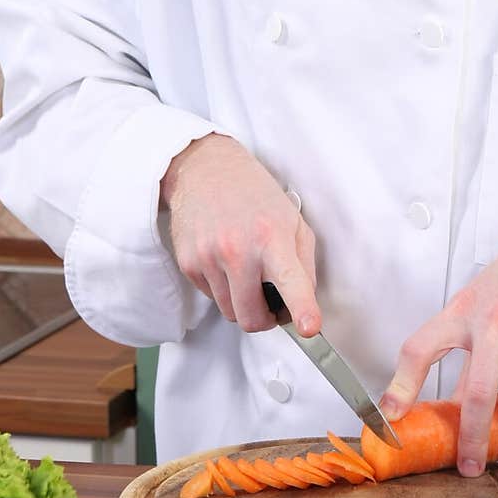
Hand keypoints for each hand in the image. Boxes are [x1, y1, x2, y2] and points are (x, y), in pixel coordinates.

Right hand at [160, 134, 319, 334]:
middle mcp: (238, 249)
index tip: (309, 328)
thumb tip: (304, 304)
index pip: (290, 280)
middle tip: (272, 302)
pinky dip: (223, 289)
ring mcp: (209, 258)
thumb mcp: (292, 220)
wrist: (205, 170)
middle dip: (265, 318)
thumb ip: (304, 263)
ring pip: (230, 313)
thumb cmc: (253, 194)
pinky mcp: (188, 263)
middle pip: (252, 318)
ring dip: (243, 303)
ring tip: (247, 271)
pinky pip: (211, 298)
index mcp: (271, 236)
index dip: (303, 308)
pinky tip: (226, 261)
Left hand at [380, 214, 497, 475]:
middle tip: (471, 466)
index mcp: (463, 311)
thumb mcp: (478, 301)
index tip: (392, 417)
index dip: (401, 384)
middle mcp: (493, 319)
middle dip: (472, 437)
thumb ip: (462, 347)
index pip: (420, 347)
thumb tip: (448, 401)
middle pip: (476, 391)